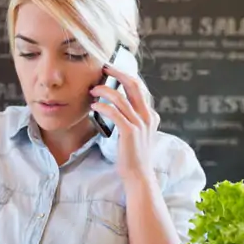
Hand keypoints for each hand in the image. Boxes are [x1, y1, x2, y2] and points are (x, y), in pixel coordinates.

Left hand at [90, 66, 159, 186]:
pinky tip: (94, 106)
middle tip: (103, 68)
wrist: (138, 175)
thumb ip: (132, 118)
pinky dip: (102, 106)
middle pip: (133, 85)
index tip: (111, 70)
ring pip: (120, 97)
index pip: (139, 87)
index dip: (125, 75)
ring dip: (104, 90)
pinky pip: (114, 112)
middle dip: (117, 73)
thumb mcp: (137, 133)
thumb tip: (116, 105)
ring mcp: (140, 124)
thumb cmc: (133, 155)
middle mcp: (148, 116)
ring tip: (92, 91)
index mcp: (151, 115)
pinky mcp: (130, 132)